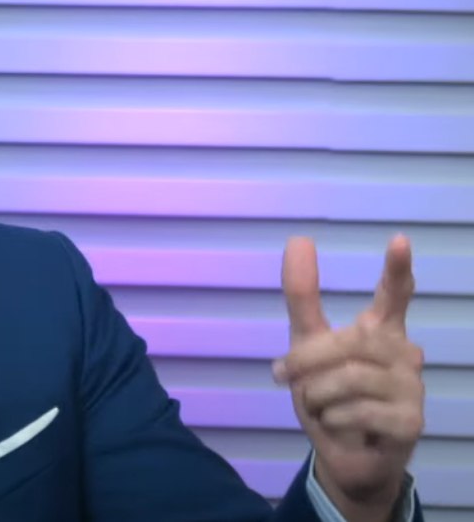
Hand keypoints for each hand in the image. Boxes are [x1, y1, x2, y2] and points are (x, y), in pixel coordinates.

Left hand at [276, 235, 423, 519]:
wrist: (344, 456)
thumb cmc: (329, 395)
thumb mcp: (307, 345)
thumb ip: (303, 298)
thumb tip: (298, 239)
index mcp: (382, 331)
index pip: (394, 296)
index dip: (397, 270)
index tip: (399, 240)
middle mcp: (405, 354)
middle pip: (349, 341)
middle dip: (306, 360)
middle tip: (282, 374)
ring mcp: (413, 388)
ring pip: (349, 379)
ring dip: (317, 395)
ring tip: (319, 406)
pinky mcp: (411, 422)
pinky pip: (356, 412)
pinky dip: (331, 419)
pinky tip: (337, 425)